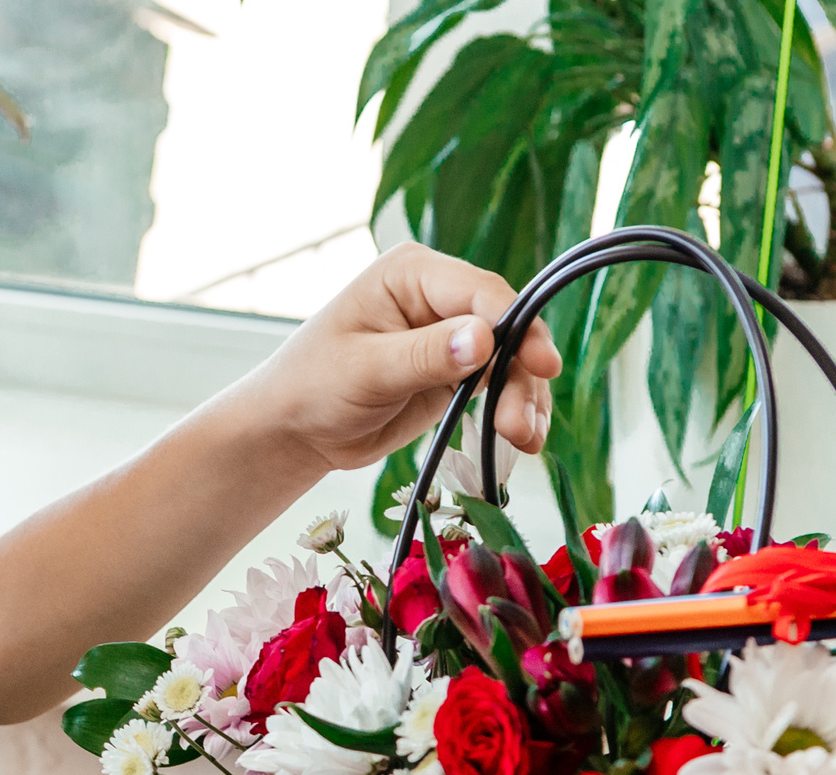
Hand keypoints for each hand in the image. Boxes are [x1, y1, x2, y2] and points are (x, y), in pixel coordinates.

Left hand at [237, 243, 562, 474]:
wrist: (296, 429)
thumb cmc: (313, 386)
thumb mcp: (365, 370)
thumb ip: (424, 356)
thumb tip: (484, 339)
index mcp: (412, 274)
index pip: (480, 291)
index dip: (516, 326)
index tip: (539, 364)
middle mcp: (439, 297)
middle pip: (506, 326)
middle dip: (522, 373)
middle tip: (520, 424)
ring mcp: (452, 335)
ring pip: (511, 359)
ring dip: (524, 398)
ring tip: (525, 439)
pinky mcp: (457, 373)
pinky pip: (500, 386)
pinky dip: (513, 410)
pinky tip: (523, 439)